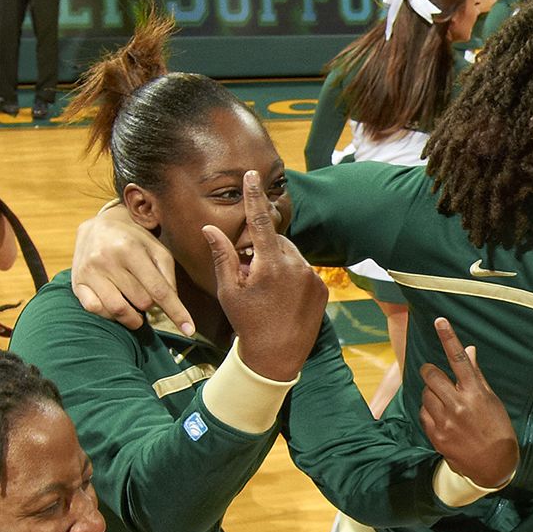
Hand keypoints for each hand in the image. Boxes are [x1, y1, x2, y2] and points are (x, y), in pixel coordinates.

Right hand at [202, 180, 324, 376]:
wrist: (277, 357)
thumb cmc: (247, 323)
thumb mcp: (229, 291)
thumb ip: (222, 257)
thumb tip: (209, 229)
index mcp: (270, 265)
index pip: (259, 221)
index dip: (254, 196)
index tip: (253, 174)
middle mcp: (296, 266)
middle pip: (276, 241)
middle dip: (262, 251)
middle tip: (251, 276)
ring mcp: (312, 277)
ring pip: (291, 256)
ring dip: (278, 263)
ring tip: (268, 292)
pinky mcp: (323, 288)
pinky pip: (304, 270)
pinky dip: (292, 276)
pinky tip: (283, 298)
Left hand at [416, 317, 516, 487]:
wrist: (494, 465)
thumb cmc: (497, 428)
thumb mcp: (491, 400)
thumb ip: (476, 375)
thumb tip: (469, 350)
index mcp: (476, 393)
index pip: (459, 359)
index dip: (449, 338)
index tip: (440, 321)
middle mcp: (459, 404)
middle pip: (431, 375)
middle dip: (430, 372)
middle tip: (434, 375)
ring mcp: (445, 421)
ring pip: (425, 394)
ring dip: (430, 393)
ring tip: (443, 401)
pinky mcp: (436, 435)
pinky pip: (423, 413)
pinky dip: (428, 411)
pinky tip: (440, 417)